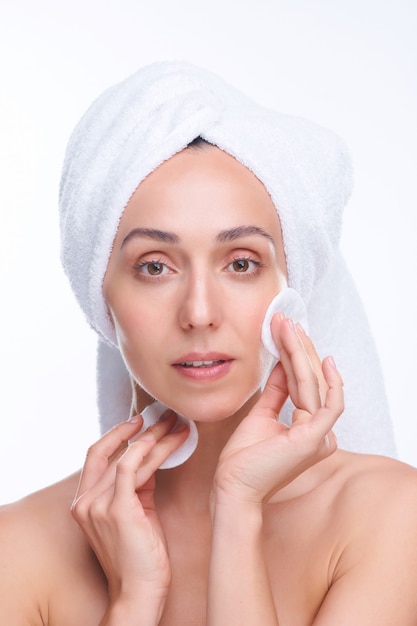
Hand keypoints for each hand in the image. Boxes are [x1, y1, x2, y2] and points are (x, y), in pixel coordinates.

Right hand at [71, 411, 188, 608]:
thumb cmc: (140, 555)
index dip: (117, 433)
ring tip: (177, 425)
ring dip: (155, 436)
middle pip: (111, 450)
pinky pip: (129, 467)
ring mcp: (98, 505)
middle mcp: (86, 500)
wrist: (138, 592)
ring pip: (127, 456)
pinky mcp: (117, 509)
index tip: (139, 421)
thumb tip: (150, 456)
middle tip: (165, 415)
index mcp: (85, 501)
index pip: (96, 454)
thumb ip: (136, 485)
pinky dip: (146, 450)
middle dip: (141, 429)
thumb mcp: (134, 512)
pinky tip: (165, 440)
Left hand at [213, 315, 343, 504]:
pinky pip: (329, 403)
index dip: (295, 356)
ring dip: (301, 353)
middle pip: (312, 380)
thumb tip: (282, 364)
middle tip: (286, 322)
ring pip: (314, 384)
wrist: (232, 485)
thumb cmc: (245, 458)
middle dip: (298, 347)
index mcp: (310, 429)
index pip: (305, 384)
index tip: (284, 332)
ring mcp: (320, 436)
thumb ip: (277, 391)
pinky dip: (329, 380)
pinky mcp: (314, 437)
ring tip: (288, 328)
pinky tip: (321, 358)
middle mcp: (321, 432)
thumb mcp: (262, 414)